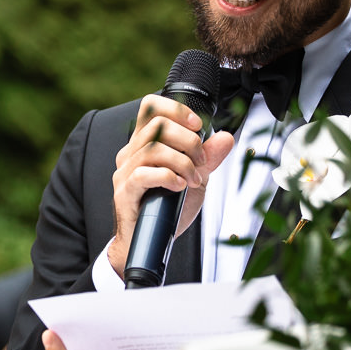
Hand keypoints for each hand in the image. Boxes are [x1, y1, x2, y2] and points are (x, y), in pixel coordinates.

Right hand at [106, 93, 234, 277]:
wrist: (151, 242)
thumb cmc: (167, 210)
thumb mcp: (195, 179)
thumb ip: (208, 158)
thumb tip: (226, 138)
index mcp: (144, 144)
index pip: (151, 108)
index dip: (175, 109)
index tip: (197, 126)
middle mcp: (131, 153)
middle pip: (157, 125)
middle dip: (189, 140)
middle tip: (201, 162)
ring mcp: (125, 172)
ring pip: (154, 148)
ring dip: (182, 162)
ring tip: (193, 179)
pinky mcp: (124, 191)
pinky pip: (144, 174)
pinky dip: (168, 177)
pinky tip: (179, 186)